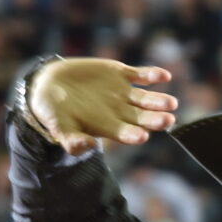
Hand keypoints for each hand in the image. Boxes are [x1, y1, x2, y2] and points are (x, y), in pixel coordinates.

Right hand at [27, 59, 179, 155]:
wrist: (50, 85)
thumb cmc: (55, 113)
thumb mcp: (59, 128)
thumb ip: (73, 140)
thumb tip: (87, 147)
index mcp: (108, 128)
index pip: (125, 133)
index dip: (133, 135)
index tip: (142, 137)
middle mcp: (120, 112)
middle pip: (142, 117)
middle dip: (156, 119)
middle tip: (168, 120)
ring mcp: (123, 93)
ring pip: (146, 98)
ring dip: (159, 100)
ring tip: (171, 103)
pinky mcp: (120, 73)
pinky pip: (141, 75)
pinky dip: (152, 75)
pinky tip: (163, 76)